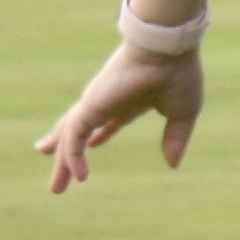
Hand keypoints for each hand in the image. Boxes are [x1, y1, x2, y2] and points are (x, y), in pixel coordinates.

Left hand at [37, 39, 202, 187]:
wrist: (166, 51)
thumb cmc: (179, 74)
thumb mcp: (183, 114)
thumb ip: (176, 138)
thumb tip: (172, 164)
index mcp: (129, 101)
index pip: (107, 122)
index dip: (98, 135)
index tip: (92, 145)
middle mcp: (107, 102)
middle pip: (81, 132)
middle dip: (69, 153)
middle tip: (61, 175)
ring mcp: (95, 104)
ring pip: (70, 138)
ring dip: (63, 163)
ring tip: (56, 188)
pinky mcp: (90, 107)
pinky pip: (74, 138)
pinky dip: (73, 157)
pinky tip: (78, 176)